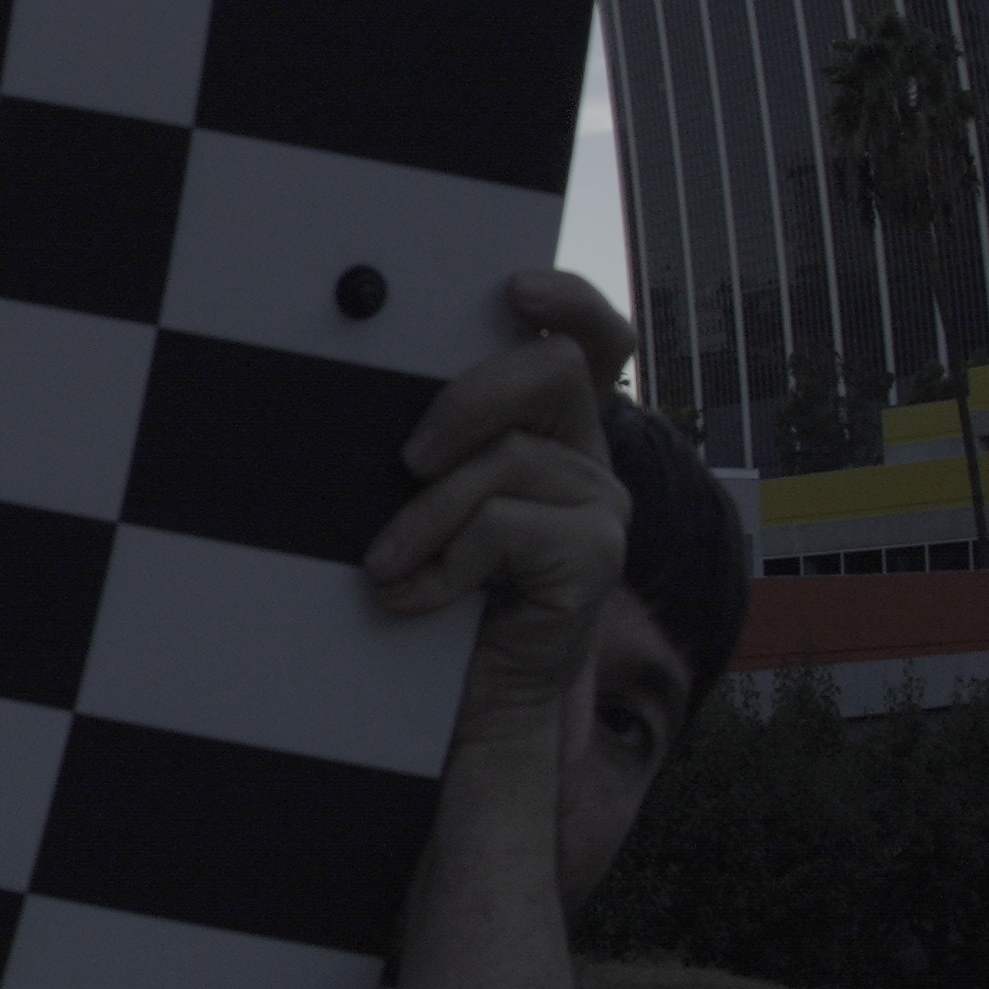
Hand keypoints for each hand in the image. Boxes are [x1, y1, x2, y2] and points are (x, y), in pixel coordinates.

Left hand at [360, 270, 637, 738]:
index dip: (568, 301)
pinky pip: (501, 527)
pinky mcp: (596, 556)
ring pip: (503, 461)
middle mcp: (590, 458)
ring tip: (386, 561)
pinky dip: (443, 564)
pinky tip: (418, 595)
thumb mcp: (440, 500)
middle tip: (409, 457)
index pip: (591, 340)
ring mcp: (602, 506)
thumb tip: (388, 392)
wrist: (478, 700)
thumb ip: (444, 442)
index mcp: (558, 429)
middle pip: (552, 372)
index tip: (516, 288)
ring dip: (425, 516)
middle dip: (469, 399)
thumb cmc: (449, 592)